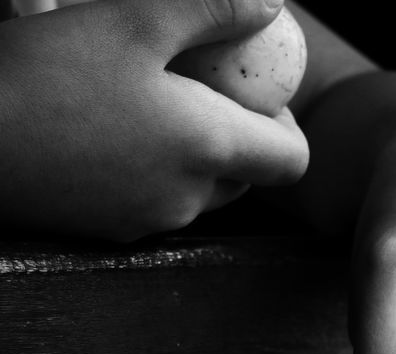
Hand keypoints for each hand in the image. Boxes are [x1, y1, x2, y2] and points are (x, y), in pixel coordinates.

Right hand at [0, 0, 307, 240]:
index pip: (294, 159)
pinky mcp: (104, 230)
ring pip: (198, 190)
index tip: (258, 90)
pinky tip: (105, 124)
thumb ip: (211, 8)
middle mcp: (188, 200)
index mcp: (210, 151)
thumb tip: (271, 3)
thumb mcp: (131, 18)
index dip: (288, 124)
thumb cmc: (43, 74)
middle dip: (239, 133)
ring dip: (191, 150)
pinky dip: (147, 166)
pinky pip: (149, 198)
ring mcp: (146, 221)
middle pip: (248, 177)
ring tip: (149, 99)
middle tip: (203, 85)